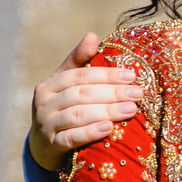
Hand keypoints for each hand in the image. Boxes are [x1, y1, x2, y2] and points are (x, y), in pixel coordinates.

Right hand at [28, 33, 143, 171]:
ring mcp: (46, 125)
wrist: (43, 145)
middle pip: (81, 94)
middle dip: (112, 93)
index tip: (132, 76)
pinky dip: (90, 132)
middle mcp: (44, 103)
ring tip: (131, 109)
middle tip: (138, 94)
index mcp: (49, 85)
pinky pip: (71, 138)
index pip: (80, 76)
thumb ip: (79, 61)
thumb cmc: (62, 108)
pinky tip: (109, 128)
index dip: (107, 75)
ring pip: (77, 115)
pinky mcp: (51, 145)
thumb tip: (92, 35)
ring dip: (107, 111)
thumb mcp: (67, 84)